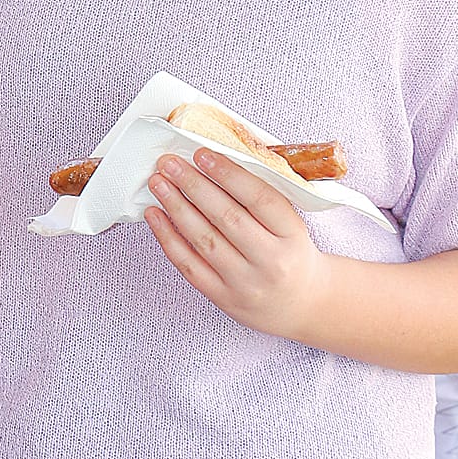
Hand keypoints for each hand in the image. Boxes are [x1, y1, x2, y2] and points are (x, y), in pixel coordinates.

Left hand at [145, 148, 328, 341]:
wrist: (301, 304)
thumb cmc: (291, 253)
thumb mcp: (291, 224)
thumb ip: (263, 196)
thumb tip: (219, 158)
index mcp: (292, 236)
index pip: (260, 199)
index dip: (229, 174)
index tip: (202, 154)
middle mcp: (270, 261)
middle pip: (227, 218)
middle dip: (194, 186)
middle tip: (170, 163)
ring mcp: (245, 283)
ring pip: (204, 240)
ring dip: (176, 207)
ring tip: (159, 183)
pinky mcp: (222, 297)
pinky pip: (189, 265)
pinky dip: (168, 237)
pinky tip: (155, 215)